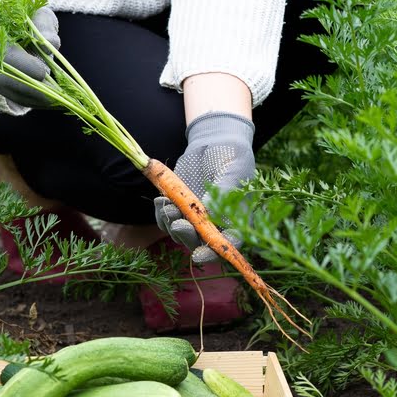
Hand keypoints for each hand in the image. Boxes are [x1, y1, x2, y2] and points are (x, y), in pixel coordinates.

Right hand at [0, 6, 59, 108]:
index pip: (0, 52)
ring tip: (57, 101)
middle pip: (1, 78)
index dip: (21, 65)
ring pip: (7, 91)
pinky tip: (51, 103)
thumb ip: (44, 26)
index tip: (43, 72)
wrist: (22, 27)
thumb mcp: (39, 15)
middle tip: (54, 94)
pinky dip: (32, 101)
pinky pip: (12, 97)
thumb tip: (49, 42)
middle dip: (29, 88)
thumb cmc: (31, 18)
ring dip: (32, 99)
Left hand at [154, 111, 255, 262]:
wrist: (214, 141)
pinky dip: (161, 213)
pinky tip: (160, 200)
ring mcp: (195, 217)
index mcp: (235, 221)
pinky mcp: (179, 206)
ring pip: (179, 233)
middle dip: (186, 236)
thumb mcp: (233, 172)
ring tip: (167, 205)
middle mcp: (215, 224)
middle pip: (199, 243)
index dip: (213, 255)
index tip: (198, 255)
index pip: (227, 246)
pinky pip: (166, 220)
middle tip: (178, 223)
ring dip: (171, 223)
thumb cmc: (231, 157)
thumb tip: (208, 214)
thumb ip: (223, 194)